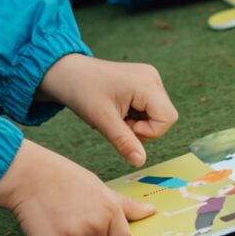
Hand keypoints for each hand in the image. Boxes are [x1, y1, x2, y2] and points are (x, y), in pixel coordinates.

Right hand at [0, 141, 155, 235]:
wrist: (27, 175)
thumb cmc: (65, 179)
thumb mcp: (99, 188)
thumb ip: (125, 206)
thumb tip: (152, 212)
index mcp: (109, 211)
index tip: (102, 234)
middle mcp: (93, 226)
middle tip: (77, 224)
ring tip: (63, 223)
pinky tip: (49, 227)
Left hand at [38, 54, 176, 166]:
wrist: (67, 73)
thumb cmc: (82, 92)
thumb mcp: (102, 121)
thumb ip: (124, 142)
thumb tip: (140, 162)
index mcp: (147, 83)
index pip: (167, 119)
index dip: (148, 131)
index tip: (123, 125)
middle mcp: (152, 77)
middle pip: (164, 117)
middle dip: (142, 128)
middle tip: (117, 122)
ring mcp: (148, 78)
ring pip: (157, 114)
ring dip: (138, 122)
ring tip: (115, 114)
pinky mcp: (143, 82)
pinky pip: (149, 107)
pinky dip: (135, 115)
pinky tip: (117, 109)